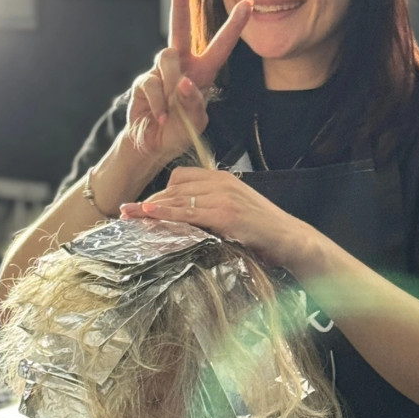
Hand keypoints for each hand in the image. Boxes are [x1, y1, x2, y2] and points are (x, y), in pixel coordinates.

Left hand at [120, 166, 311, 269]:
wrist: (291, 239)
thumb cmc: (262, 230)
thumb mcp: (233, 210)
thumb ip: (209, 208)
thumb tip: (182, 217)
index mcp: (221, 178)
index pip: (179, 179)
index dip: (158, 193)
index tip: (140, 206)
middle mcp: (221, 182)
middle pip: (173, 188)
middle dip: (149, 202)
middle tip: (126, 212)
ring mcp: (224, 197)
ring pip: (177, 199)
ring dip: (151, 208)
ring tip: (130, 215)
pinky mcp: (226, 214)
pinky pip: (189, 212)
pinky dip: (168, 213)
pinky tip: (152, 214)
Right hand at [125, 0, 251, 160]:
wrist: (151, 147)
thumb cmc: (178, 135)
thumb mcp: (195, 123)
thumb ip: (193, 104)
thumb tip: (185, 83)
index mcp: (202, 73)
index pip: (220, 45)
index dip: (235, 25)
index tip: (248, 4)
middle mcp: (181, 66)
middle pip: (180, 28)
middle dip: (179, 2)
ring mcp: (160, 72)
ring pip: (167, 57)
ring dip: (172, 83)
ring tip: (171, 110)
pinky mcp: (143, 82)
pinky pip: (152, 83)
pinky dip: (158, 103)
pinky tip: (161, 118)